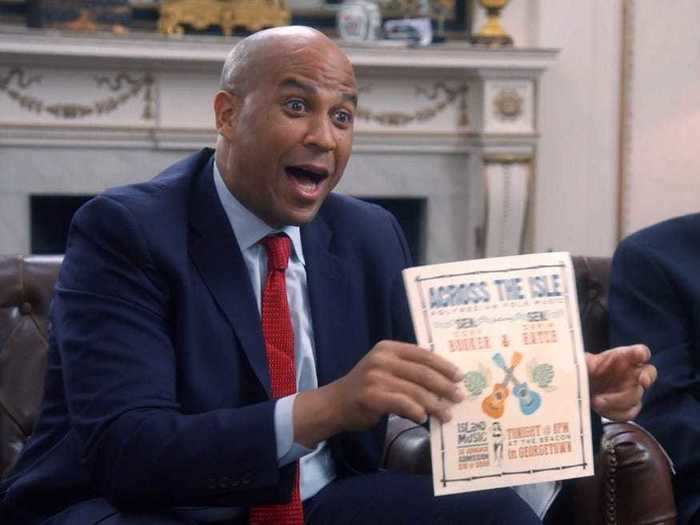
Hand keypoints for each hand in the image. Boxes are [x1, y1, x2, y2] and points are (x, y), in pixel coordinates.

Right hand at [329, 340, 464, 429]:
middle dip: (444, 386)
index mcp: (388, 348)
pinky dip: (416, 411)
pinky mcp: (372, 396)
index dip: (443, 366)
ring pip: (415, 391)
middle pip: (422, 373)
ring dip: (435, 404)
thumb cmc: (367, 387)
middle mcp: (382, 359)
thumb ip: (408, 369)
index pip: (422, 354)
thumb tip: (444, 380)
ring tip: (446, 414)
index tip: (459, 376)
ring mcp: (376, 377)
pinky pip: (402, 403)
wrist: (336, 403)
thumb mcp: (385, 368)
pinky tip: (423, 418)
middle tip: (459, 397)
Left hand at [585, 344, 656, 420]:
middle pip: (648, 373)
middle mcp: (634, 373)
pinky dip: (615, 412)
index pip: (640, 352)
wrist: (585, 388)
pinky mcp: (630, 407)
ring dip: (618, 400)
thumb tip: (587, 364)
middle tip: (642, 381)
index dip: (642, 353)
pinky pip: (629, 412)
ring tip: (598, 401)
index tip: (640, 355)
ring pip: (637, 396)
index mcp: (625, 357)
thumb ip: (586, 362)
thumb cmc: (590, 370)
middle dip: (646, 377)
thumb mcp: (584, 363)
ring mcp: (635, 390)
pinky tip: (601, 408)